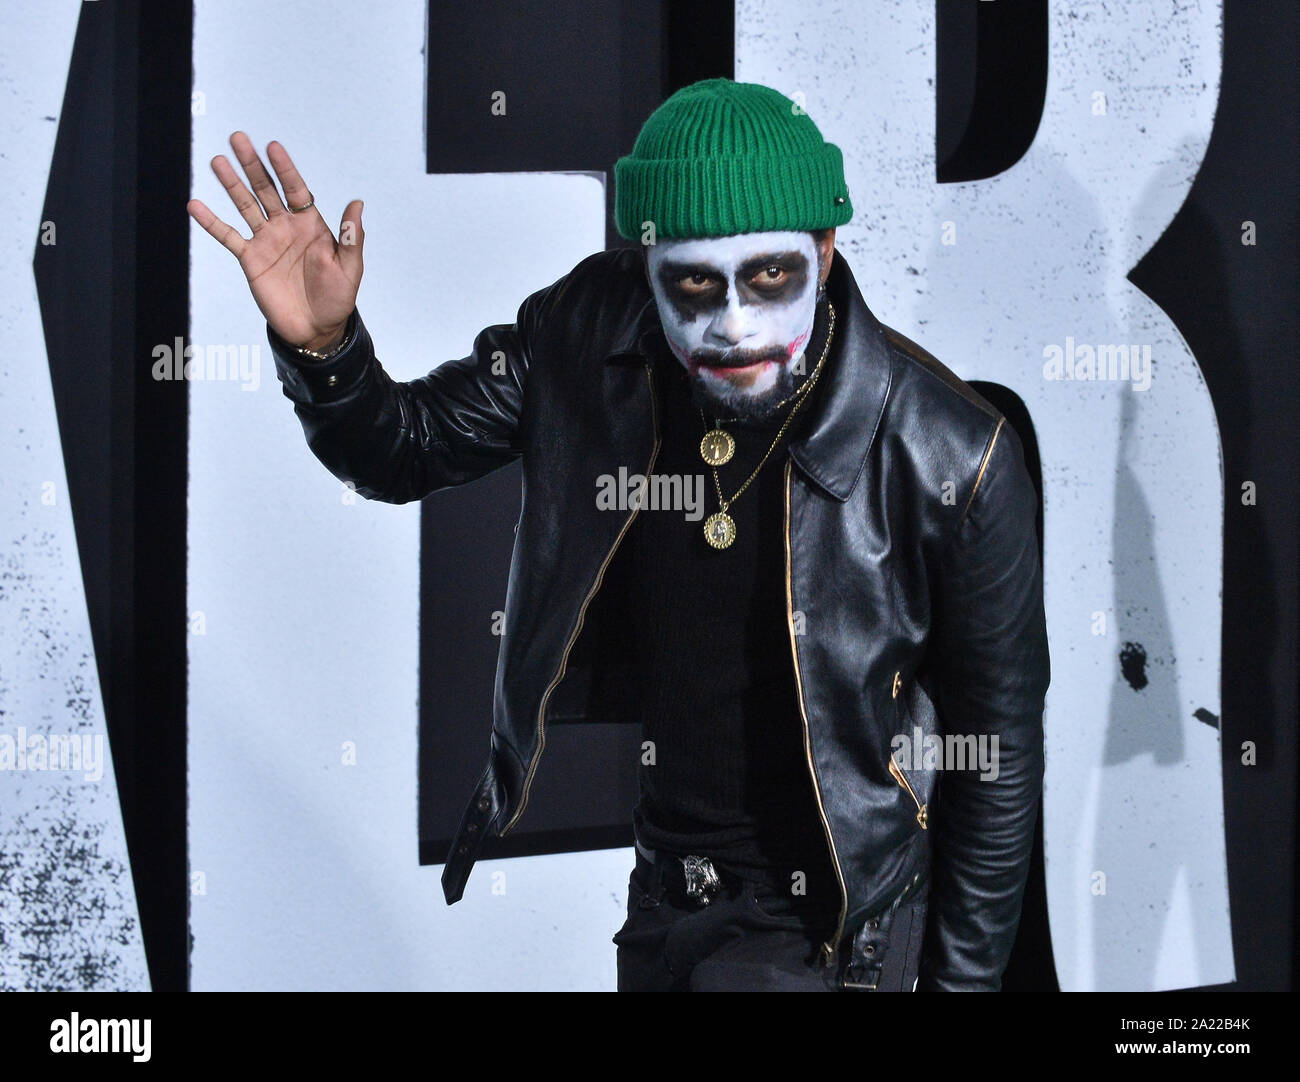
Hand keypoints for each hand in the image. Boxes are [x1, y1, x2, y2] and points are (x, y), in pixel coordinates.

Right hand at [187, 132, 363, 350]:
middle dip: (253, 165)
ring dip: (231, 184)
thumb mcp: (350, 268)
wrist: (317, 329)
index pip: (296, 189)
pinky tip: (194, 205)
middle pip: (266, 189)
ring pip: (245, 205)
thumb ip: (351, 237)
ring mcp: (266, 241)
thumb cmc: (338, 297)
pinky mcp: (250, 259)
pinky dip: (211, 222)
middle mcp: (286, 226)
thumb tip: (358, 203)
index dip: (285, 169)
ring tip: (217, 161)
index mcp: (311, 224)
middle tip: (238, 138)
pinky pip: (228, 236)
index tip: (273, 146)